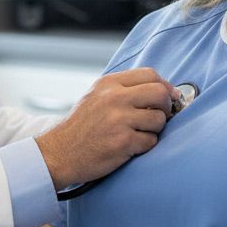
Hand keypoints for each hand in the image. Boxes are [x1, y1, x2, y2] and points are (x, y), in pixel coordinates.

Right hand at [35, 68, 177, 189]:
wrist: (59, 153)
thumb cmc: (81, 127)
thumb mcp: (96, 96)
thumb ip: (124, 89)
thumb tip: (164, 89)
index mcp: (108, 83)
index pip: (150, 74)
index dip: (165, 86)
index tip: (168, 97)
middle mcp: (114, 98)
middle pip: (160, 93)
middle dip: (166, 107)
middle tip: (159, 116)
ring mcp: (118, 120)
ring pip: (159, 119)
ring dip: (155, 129)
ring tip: (139, 133)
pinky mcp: (122, 142)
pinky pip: (151, 141)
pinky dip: (145, 145)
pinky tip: (130, 146)